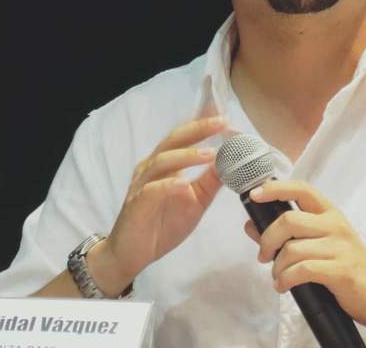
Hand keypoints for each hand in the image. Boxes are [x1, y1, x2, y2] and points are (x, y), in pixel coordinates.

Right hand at [88, 115, 226, 295]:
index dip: (202, 123)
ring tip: (211, 154)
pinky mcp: (136, 204)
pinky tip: (184, 184)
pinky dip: (168, 185)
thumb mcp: (196, 200)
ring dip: (187, 155)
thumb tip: (233, 162)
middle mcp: (152, 167)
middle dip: (198, 129)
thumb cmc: (163, 224)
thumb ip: (211, 180)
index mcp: (166, 163)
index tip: (223, 112)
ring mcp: (142, 184)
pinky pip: (152, 190)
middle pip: (173, 140)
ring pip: (162, 161)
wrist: (132, 254)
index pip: (185, 137)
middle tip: (221, 123)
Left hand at [244, 180, 365, 331]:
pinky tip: (284, 286)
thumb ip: (286, 235)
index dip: (276, 188)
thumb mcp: (320, 244)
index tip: (255, 194)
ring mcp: (339, 247)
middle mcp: (335, 225)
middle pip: (289, 220)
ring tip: (278, 277)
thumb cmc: (348, 268)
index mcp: (331, 214)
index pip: (302, 189)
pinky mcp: (340, 270)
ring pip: (292, 249)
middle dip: (267, 239)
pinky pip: (302, 270)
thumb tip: (251, 225)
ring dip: (277, 267)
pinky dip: (285, 280)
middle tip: (263, 255)